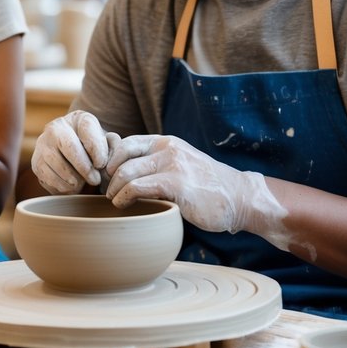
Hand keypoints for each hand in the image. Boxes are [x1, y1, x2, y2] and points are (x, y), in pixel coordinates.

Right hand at [31, 110, 118, 193]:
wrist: (75, 158)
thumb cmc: (95, 151)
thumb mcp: (108, 145)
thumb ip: (115, 148)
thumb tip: (106, 161)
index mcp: (78, 118)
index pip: (87, 129)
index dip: (97, 150)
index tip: (102, 165)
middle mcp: (56, 127)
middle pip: (69, 146)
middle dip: (84, 167)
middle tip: (95, 180)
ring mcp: (42, 144)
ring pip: (57, 164)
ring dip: (73, 179)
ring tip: (83, 182)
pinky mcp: (35, 163)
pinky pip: (48, 178)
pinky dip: (62, 186)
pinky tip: (72, 185)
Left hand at [104, 135, 286, 242]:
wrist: (240, 198)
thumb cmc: (206, 186)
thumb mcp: (179, 164)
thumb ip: (156, 163)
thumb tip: (120, 172)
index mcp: (166, 142)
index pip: (125, 143)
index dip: (110, 161)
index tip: (107, 178)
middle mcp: (168, 149)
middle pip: (121, 157)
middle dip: (108, 177)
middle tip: (106, 192)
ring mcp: (173, 165)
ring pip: (126, 172)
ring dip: (114, 189)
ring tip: (114, 201)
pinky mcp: (177, 185)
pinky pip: (138, 188)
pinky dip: (124, 197)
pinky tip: (124, 205)